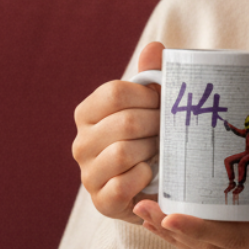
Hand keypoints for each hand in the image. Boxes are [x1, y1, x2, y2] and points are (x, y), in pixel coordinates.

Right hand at [72, 40, 163, 221]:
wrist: (150, 188)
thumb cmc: (149, 138)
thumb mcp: (150, 106)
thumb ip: (151, 76)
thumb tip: (154, 46)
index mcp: (87, 113)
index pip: (114, 92)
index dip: (147, 96)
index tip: (162, 103)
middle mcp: (81, 143)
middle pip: (125, 122)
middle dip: (156, 125)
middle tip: (168, 131)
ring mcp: (88, 174)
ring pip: (123, 153)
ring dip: (151, 151)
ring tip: (160, 152)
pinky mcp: (101, 202)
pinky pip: (123, 184)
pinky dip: (144, 177)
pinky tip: (151, 174)